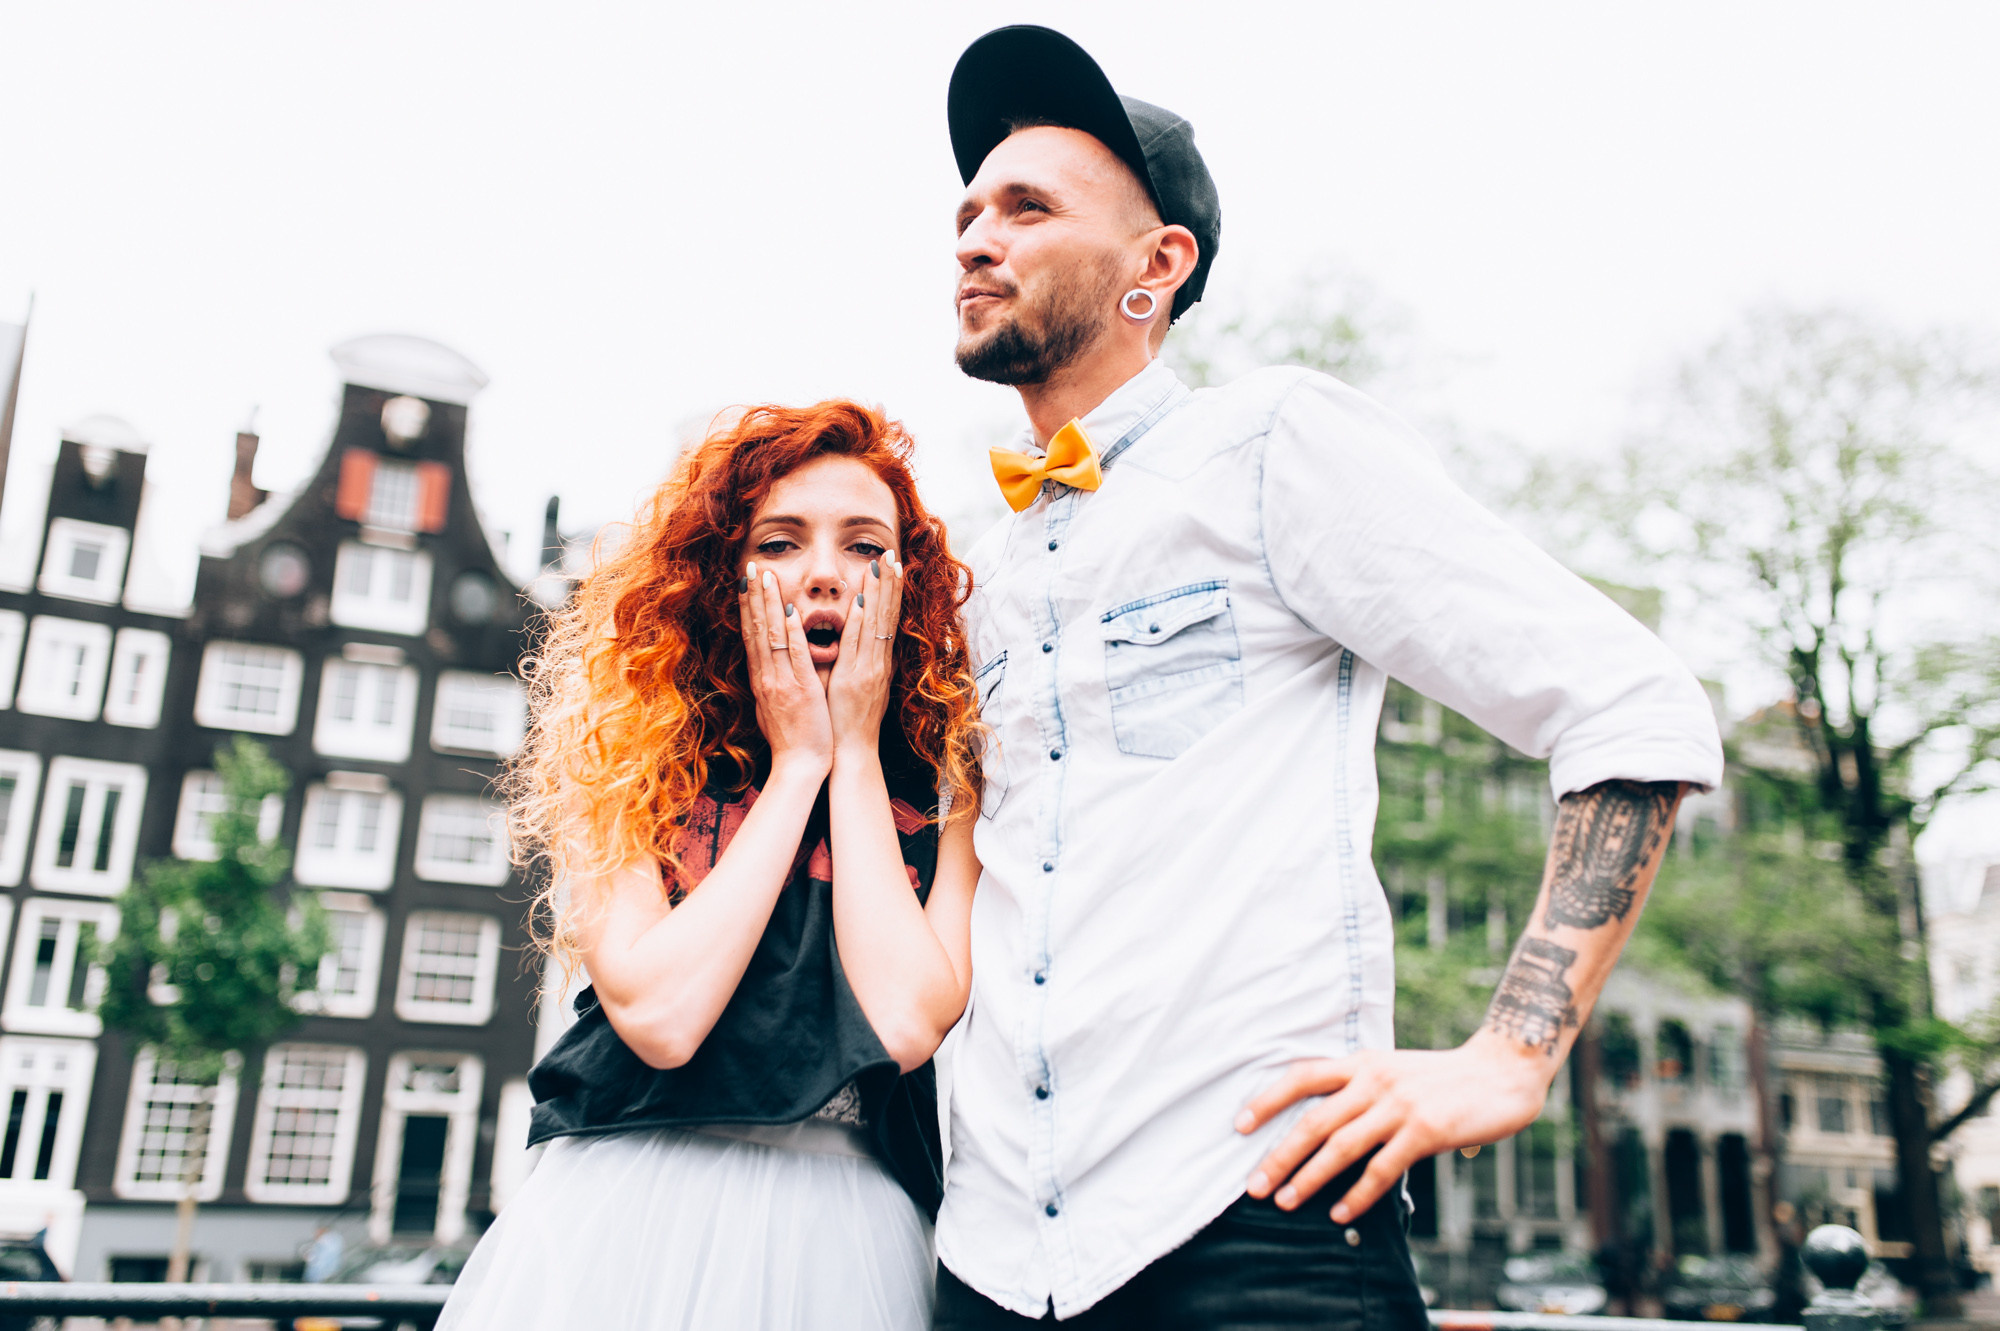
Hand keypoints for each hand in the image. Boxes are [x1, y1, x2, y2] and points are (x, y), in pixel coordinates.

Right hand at [738, 562, 832, 777]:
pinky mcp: (799, 690)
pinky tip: (788, 611)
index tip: (748, 582)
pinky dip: (790, 633)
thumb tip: (769, 666)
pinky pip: (794, 656)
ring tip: (766, 576)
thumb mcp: (774, 705)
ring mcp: (781, 682)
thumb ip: (773, 681)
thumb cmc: (792, 738)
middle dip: (754, 596)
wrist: (799, 766)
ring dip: (768, 604)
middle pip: (756, 629)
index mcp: (762, 679)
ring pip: (771, 636)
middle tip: (751, 567)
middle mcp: (766, 677)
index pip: (752, 635)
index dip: (749, 607)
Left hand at [826, 552, 904, 757]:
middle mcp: (878, 661)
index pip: (888, 618)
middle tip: (892, 554)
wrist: (853, 751)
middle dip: (890, 583)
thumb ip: (865, 662)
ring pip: (875, 625)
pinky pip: (858, 646)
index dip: (891, 591)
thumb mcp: (864, 686)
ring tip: (881, 566)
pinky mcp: (854, 679)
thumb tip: (867, 642)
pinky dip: (860, 624)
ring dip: (878, 594)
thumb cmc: (852, 721)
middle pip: (887, 615)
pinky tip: (861, 603)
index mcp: (879, 661)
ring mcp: (868, 669)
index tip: (893, 565)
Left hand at [1235, 1032, 1550, 1221]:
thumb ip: (1359, 1089)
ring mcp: (1399, 1106)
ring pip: (1341, 1147)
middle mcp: (1374, 1080)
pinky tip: (1339, 1212)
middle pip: (1313, 1120)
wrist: (1502, 1071)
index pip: (1302, 1076)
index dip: (1267, 1099)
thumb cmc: (1443, 1078)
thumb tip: (1320, 1125)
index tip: (1239, 1125)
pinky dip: (1356, 1194)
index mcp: (1362, 1062)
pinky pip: (1381, 1169)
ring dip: (1309, 1178)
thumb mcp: (1393, 1069)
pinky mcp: (1425, 1131)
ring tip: (1285, 1201)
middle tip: (1254, 1184)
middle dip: (1279, 1155)